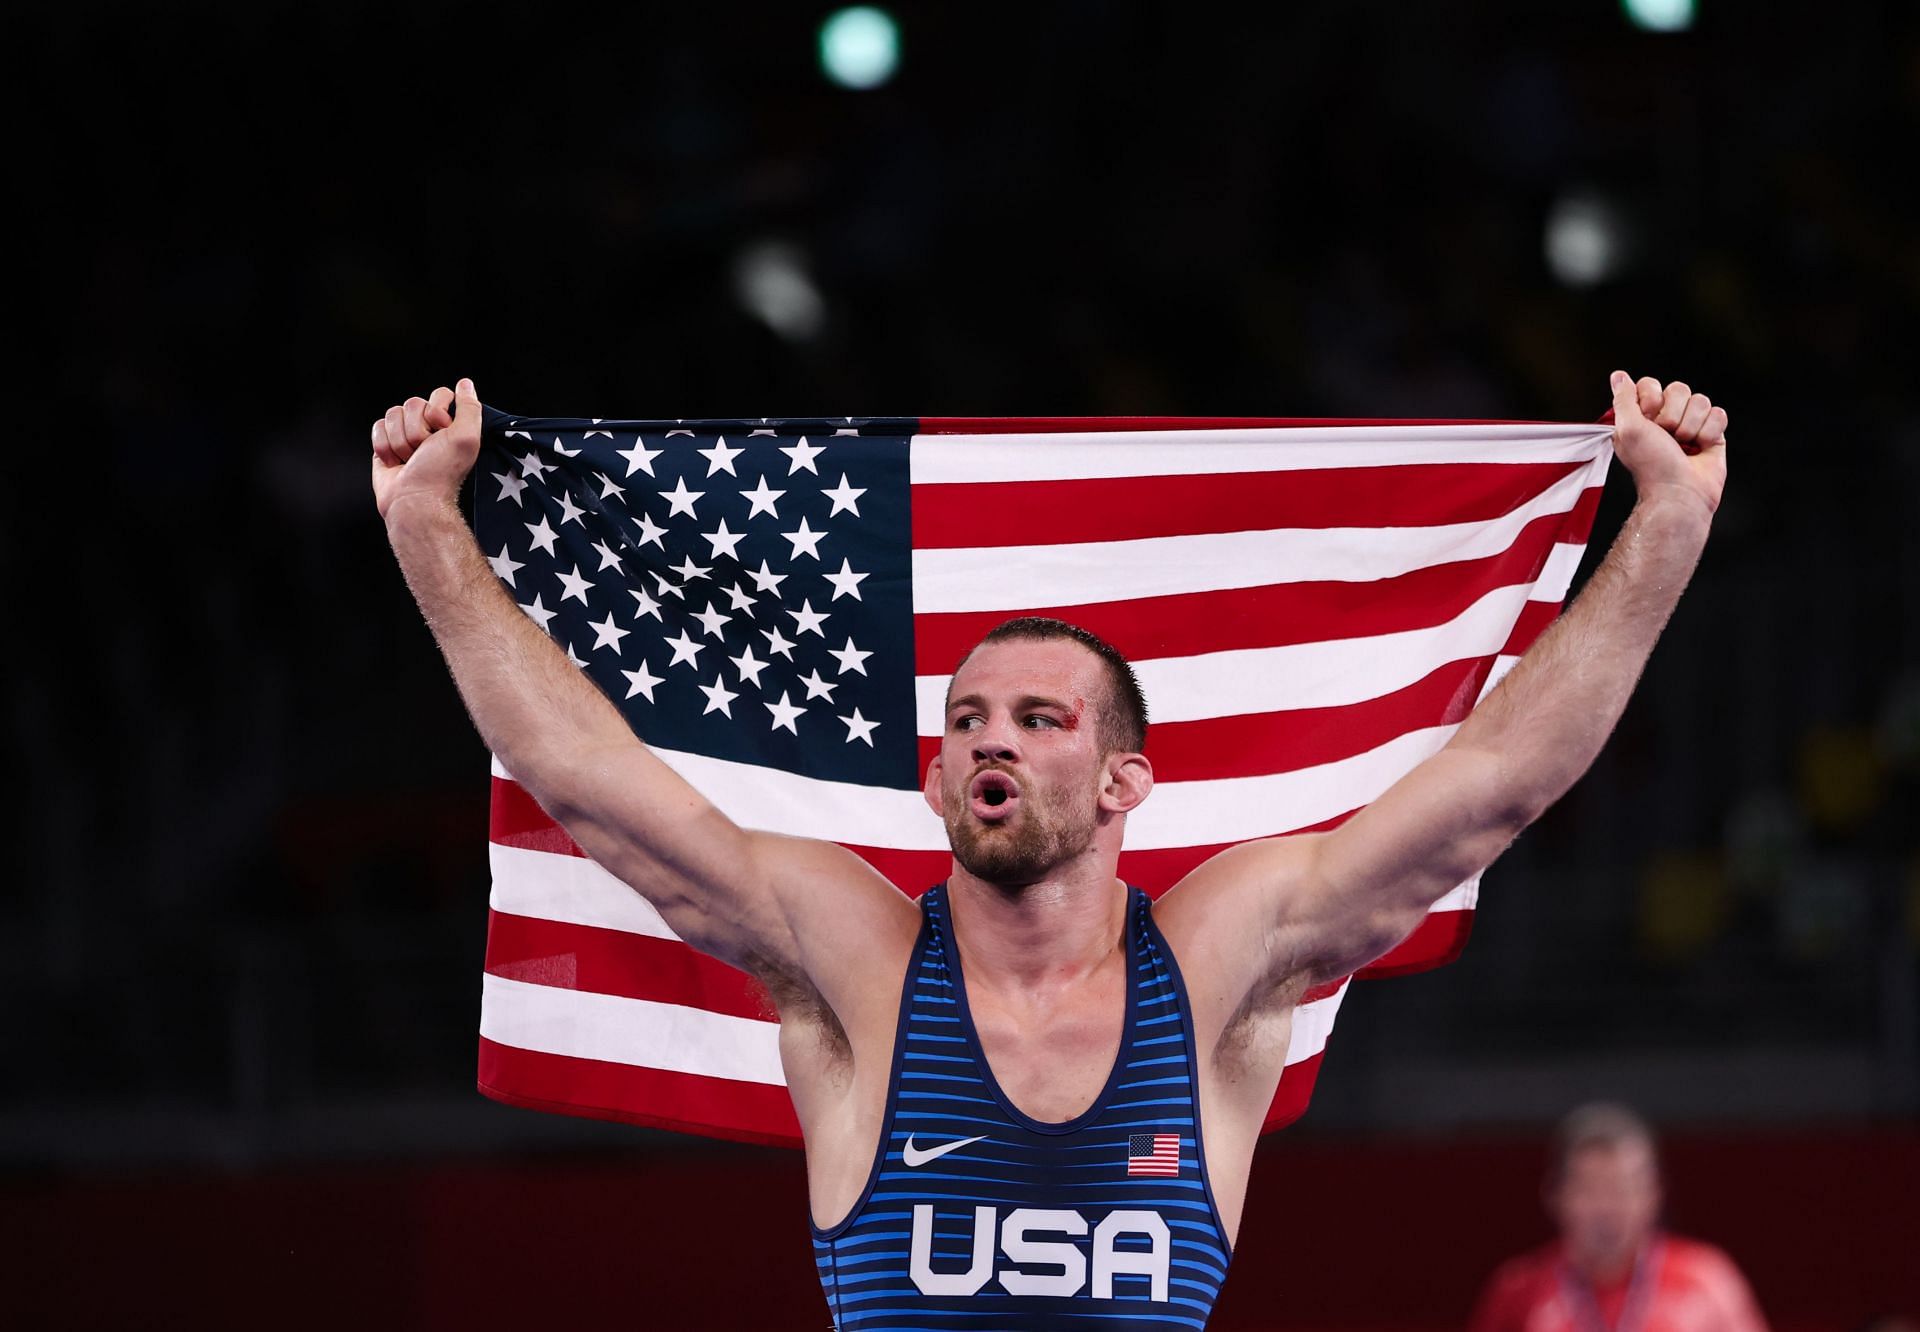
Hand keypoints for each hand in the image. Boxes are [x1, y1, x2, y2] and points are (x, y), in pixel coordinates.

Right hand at [370, 378, 482, 522]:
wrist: (413, 499)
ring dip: (400, 440)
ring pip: (392, 413)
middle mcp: (427, 427)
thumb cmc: (441, 471)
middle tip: (424, 451)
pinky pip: (377, 426)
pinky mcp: (384, 443)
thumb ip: (469, 407)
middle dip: (417, 430)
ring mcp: (404, 434)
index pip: (439, 394)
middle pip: (412, 403)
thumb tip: (465, 383)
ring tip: (410, 460)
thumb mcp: (466, 437)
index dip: (437, 412)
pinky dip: (384, 446)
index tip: (442, 432)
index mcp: (450, 423)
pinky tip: (395, 462)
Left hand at [1609, 371, 1728, 517]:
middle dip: (1672, 415)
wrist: (1680, 491)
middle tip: (1667, 437)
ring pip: (1701, 400)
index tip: (1647, 420)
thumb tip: (1619, 376)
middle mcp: (1666, 418)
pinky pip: (1719, 414)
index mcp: (1642, 416)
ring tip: (1684, 446)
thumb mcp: (1627, 428)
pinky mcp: (1713, 434)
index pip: (1651, 384)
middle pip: (1679, 388)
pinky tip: (1701, 448)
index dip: (1651, 399)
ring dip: (1691, 426)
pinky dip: (1710, 432)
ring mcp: (1691, 425)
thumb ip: (1623, 399)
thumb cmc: (1651, 464)